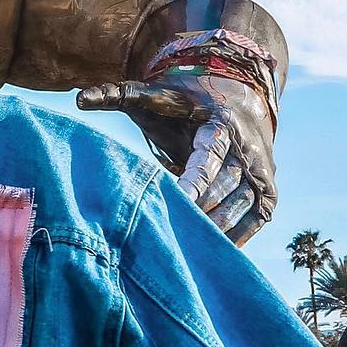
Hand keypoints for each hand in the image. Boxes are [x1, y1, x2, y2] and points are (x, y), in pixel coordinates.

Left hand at [77, 72, 276, 245]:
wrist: (238, 95)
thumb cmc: (186, 101)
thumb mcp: (155, 94)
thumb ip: (119, 95)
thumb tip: (78, 99)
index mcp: (220, 122)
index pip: (208, 155)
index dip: (194, 180)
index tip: (176, 201)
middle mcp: (247, 146)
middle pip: (226, 184)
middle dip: (203, 209)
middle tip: (175, 233)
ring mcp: (262, 169)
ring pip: (244, 204)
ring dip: (219, 226)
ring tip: (190, 247)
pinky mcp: (268, 188)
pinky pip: (257, 217)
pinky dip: (239, 236)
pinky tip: (215, 253)